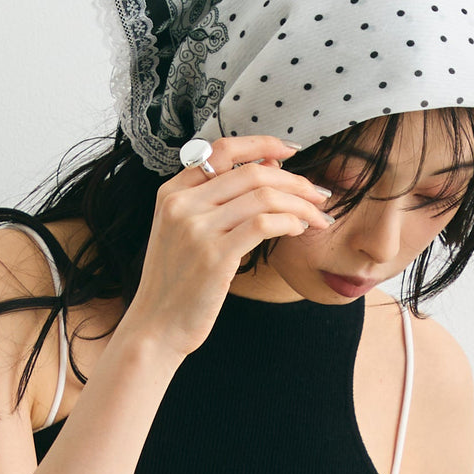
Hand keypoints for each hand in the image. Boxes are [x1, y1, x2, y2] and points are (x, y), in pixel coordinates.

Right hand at [122, 135, 334, 359]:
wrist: (155, 328)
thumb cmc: (176, 285)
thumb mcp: (185, 234)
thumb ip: (215, 203)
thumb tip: (267, 170)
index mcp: (171, 193)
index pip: (222, 150)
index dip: (262, 145)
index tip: (291, 151)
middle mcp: (181, 204)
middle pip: (251, 172)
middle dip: (294, 180)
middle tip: (318, 194)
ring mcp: (197, 229)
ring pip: (263, 196)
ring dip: (300, 204)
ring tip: (317, 216)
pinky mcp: (215, 255)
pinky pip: (264, 224)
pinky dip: (289, 222)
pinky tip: (299, 230)